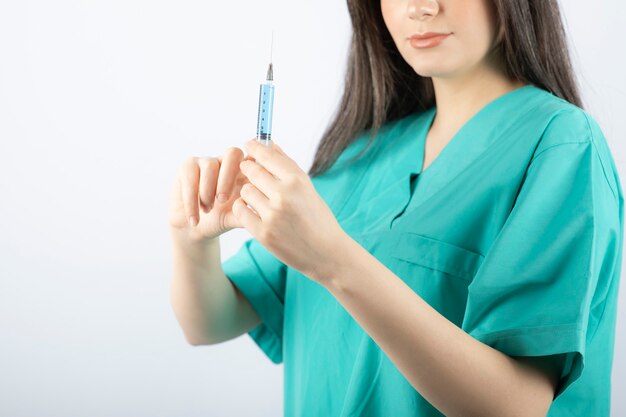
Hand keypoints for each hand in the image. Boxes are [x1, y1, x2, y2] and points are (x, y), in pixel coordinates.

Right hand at [168, 143, 255, 243]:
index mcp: (244, 172)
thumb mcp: (236, 218)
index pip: (253, 158)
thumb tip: (261, 210)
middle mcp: (227, 162)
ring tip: (207, 210)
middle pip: (233, 153)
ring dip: (208, 192)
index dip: (254, 165)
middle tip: (222, 200)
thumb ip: (249, 212)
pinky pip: (191, 176)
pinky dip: (192, 200)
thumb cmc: (218, 219)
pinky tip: (194, 217)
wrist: (193, 229)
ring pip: (210, 166)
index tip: (250, 183)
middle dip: (228, 177)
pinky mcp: (187, 166)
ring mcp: (206, 162)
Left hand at [233, 139, 347, 283]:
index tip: (248, 144)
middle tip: (249, 171)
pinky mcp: (262, 233)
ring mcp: (272, 215)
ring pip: (245, 191)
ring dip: (248, 192)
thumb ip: (287, 166)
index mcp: (297, 181)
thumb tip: (269, 144)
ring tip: (259, 199)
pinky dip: (244, 209)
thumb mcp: (307, 188)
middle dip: (248, 169)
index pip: (267, 155)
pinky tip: (254, 211)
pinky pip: (241, 211)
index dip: (255, 148)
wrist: (326, 253)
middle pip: (252, 171)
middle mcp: (284, 195)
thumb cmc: (318, 218)